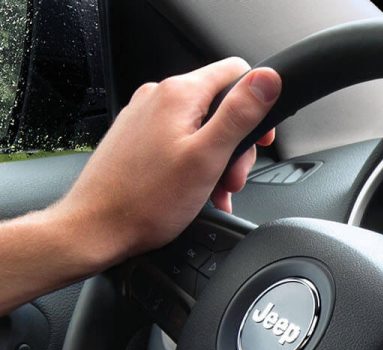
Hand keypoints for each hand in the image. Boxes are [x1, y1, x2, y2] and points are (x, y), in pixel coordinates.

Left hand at [52, 57, 279, 263]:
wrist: (97, 227)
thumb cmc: (147, 199)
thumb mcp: (208, 156)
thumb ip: (241, 114)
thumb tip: (269, 79)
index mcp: (179, 94)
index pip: (236, 72)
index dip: (258, 102)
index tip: (260, 137)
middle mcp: (158, 97)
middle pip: (220, 104)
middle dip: (237, 143)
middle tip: (233, 177)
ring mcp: (145, 116)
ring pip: (202, 125)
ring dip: (218, 158)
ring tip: (215, 189)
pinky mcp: (137, 136)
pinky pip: (180, 140)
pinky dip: (197, 163)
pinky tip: (199, 190)